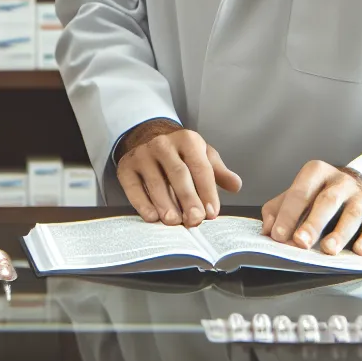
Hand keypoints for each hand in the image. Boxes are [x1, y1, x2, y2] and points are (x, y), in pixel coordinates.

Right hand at [115, 119, 241, 226]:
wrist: (147, 138)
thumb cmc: (180, 153)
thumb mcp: (202, 156)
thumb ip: (219, 172)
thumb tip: (235, 185)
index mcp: (187, 140)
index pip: (200, 167)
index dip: (207, 191)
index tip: (212, 213)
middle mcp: (163, 144)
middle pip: (178, 174)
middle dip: (188, 199)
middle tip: (195, 220)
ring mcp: (142, 154)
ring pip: (155, 182)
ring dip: (165, 204)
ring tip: (174, 221)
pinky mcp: (126, 167)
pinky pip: (133, 187)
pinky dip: (142, 203)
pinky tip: (152, 217)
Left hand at [261, 162, 361, 255]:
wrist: (358, 186)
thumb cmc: (321, 193)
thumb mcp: (298, 194)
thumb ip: (279, 209)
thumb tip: (268, 230)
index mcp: (316, 172)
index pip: (300, 192)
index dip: (288, 214)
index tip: (279, 235)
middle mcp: (340, 181)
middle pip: (327, 201)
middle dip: (313, 223)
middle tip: (301, 242)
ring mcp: (360, 195)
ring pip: (352, 213)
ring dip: (340, 233)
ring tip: (328, 249)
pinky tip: (359, 250)